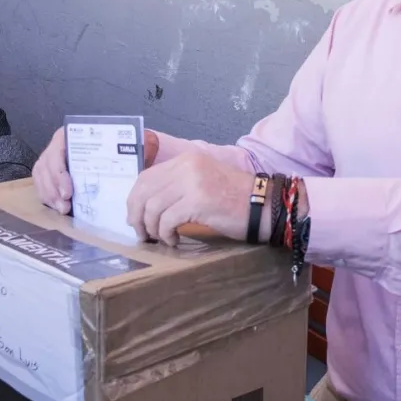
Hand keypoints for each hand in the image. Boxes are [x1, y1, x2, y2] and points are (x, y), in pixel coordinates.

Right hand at [33, 126, 159, 213]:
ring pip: (41, 176)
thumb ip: (130, 147)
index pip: (58, 152)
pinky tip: (59, 208)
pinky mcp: (51, 172)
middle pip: (46, 167)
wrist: (117, 147)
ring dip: (49, 195)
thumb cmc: (120, 145)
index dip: (60, 173)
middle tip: (65, 206)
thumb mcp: (124, 144)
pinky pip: (42, 183)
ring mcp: (52, 158)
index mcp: (72, 135)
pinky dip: (48, 196)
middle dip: (53, 188)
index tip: (69, 192)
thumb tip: (143, 150)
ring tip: (63, 210)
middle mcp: (59, 145)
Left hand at [126, 151, 260, 245]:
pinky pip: (168, 220)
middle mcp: (186, 166)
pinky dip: (166, 234)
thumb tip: (147, 205)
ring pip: (153, 208)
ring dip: (152, 228)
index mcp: (186, 159)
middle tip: (143, 233)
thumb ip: (178, 185)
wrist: (264, 205)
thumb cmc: (235, 198)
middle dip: (137, 216)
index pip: (146, 177)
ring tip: (162, 238)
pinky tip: (175, 241)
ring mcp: (192, 182)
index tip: (136, 218)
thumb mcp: (202, 182)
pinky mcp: (198, 201)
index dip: (135, 200)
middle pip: (144, 192)